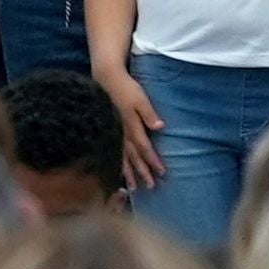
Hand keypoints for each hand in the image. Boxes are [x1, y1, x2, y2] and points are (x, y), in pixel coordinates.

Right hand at [100, 66, 166, 191]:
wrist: (106, 80)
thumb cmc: (126, 88)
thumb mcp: (140, 98)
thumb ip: (149, 114)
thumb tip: (160, 127)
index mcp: (131, 126)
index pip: (144, 147)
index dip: (153, 160)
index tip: (162, 172)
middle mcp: (122, 133)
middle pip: (133, 157)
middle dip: (142, 172)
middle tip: (150, 187)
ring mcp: (114, 133)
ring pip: (122, 158)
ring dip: (128, 173)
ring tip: (134, 188)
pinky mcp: (110, 131)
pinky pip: (113, 152)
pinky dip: (117, 165)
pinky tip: (119, 173)